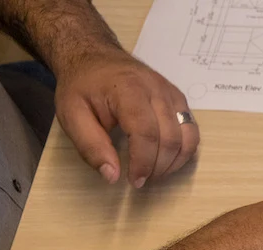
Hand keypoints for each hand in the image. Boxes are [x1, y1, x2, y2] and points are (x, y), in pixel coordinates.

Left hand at [54, 46, 197, 186]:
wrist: (94, 55)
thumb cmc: (81, 85)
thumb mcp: (71, 115)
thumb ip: (90, 146)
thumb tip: (112, 176)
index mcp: (128, 90)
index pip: (146, 133)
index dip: (143, 163)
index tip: (134, 180)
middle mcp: (156, 89)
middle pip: (170, 139)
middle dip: (158, 167)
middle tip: (140, 179)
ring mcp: (171, 93)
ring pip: (187, 137)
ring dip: (174, 162)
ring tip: (154, 172)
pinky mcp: (179, 99)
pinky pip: (191, 130)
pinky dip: (182, 151)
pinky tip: (165, 159)